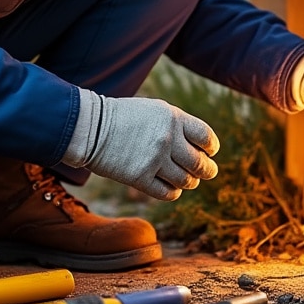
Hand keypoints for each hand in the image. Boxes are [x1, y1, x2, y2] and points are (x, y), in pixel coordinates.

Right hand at [64, 88, 218, 200]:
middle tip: (208, 172)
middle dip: (207, 170)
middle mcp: (167, 139)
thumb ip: (178, 125)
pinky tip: (171, 188)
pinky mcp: (140, 178)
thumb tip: (201, 147)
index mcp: (173, 118)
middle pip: (200, 163)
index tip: (209, 152)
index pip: (207, 137)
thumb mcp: (154, 110)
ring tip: (187, 180)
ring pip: (186, 181)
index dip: (211, 148)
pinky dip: (173, 192)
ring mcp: (154, 160)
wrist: (91, 127)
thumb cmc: (124, 117)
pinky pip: (168, 193)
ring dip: (189, 182)